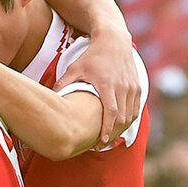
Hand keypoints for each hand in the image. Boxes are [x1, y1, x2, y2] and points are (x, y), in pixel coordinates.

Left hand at [55, 28, 140, 145]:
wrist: (114, 40)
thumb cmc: (92, 56)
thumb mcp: (75, 68)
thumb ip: (63, 83)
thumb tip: (49, 97)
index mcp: (108, 85)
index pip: (111, 113)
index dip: (107, 129)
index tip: (101, 142)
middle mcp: (123, 87)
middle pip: (122, 118)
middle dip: (113, 134)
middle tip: (100, 145)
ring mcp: (133, 87)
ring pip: (131, 115)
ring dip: (122, 129)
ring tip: (109, 139)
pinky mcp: (138, 87)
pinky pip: (136, 108)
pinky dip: (129, 120)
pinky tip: (119, 127)